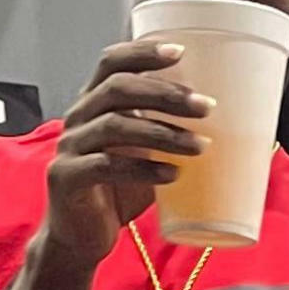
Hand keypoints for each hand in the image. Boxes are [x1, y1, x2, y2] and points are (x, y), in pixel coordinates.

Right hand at [39, 40, 206, 272]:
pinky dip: (144, 169)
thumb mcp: (142, 155)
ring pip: (115, 126)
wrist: (80, 238)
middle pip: (118, 89)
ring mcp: (69, 147)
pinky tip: (173, 175)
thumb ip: (164, 134)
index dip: (142, 53)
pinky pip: (106, 167)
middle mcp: (78, 118)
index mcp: (93, 104)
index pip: (111, 63)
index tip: (180, 51)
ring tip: (200, 146)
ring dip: (163, 133)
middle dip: (165, 94)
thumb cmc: (116, 192)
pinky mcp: (67, 178)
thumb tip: (221, 124)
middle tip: (205, 107)